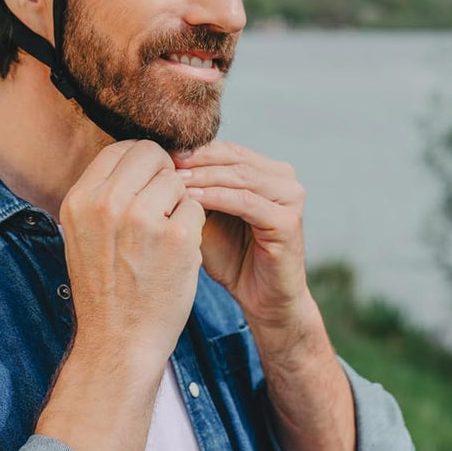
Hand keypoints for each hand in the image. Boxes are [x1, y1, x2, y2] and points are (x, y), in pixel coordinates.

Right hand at [60, 139, 205, 371]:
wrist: (118, 343)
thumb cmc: (105, 289)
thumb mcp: (83, 233)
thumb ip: (103, 193)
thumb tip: (134, 155)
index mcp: (80, 199)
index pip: (120, 148)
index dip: (140, 163)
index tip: (147, 184)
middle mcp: (107, 204)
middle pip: (151, 155)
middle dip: (163, 175)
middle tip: (163, 207)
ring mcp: (143, 219)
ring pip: (177, 180)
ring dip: (178, 203)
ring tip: (165, 236)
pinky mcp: (178, 238)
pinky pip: (196, 207)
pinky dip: (193, 226)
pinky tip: (178, 253)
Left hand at [174, 142, 310, 337]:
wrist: (262, 301)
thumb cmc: (232, 258)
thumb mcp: (208, 216)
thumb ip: (196, 189)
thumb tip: (161, 161)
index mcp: (268, 170)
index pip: (226, 149)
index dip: (194, 149)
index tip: (160, 152)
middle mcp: (284, 178)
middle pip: (233, 157)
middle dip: (196, 160)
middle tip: (163, 161)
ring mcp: (290, 198)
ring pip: (238, 176)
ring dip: (203, 176)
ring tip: (172, 179)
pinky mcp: (288, 221)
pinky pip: (245, 202)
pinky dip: (216, 198)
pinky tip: (192, 199)